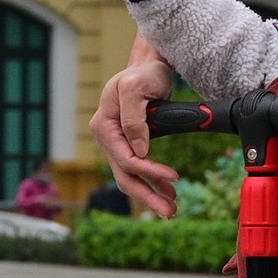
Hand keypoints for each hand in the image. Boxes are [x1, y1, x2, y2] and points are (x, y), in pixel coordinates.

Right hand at [90, 35, 180, 214]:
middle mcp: (108, 137)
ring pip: (131, 177)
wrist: (151, 66)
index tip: (174, 177)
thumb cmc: (144, 73)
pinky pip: (139, 169)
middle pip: (125, 175)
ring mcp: (118, 142)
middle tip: (169, 212)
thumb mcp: (136, 88)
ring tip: (171, 209)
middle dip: (147, 196)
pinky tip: (168, 193)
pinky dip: (153, 183)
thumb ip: (134, 119)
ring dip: (151, 194)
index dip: (149, 171)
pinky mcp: (131, 144)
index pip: (125, 158)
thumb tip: (140, 150)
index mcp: (104, 125)